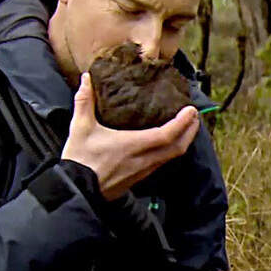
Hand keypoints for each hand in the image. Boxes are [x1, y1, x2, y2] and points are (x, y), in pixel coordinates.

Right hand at [61, 73, 199, 200]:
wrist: (75, 191)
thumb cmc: (79, 160)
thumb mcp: (80, 128)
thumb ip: (84, 101)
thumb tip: (87, 79)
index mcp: (132, 145)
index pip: (166, 135)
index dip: (182, 123)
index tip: (191, 110)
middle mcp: (143, 160)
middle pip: (177, 148)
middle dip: (190, 131)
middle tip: (195, 116)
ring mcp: (142, 171)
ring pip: (172, 157)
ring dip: (183, 142)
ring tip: (186, 127)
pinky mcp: (139, 178)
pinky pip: (162, 163)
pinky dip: (171, 151)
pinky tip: (168, 144)